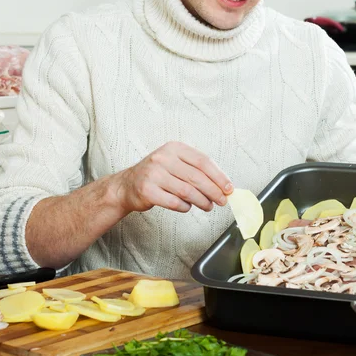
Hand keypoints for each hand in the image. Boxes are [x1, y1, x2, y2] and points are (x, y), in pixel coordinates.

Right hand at [117, 142, 232, 213]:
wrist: (127, 185)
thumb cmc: (158, 175)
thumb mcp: (175, 164)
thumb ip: (197, 171)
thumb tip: (223, 185)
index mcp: (174, 148)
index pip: (203, 161)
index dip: (219, 176)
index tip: (229, 188)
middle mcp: (163, 158)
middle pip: (197, 177)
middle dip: (214, 191)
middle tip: (222, 201)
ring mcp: (153, 174)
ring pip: (187, 191)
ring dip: (202, 201)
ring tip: (208, 206)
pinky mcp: (147, 190)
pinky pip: (174, 202)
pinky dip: (185, 207)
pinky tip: (187, 207)